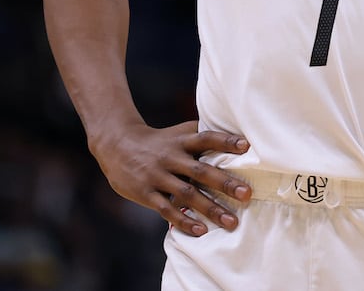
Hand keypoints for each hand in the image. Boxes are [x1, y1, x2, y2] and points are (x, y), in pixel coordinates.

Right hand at [90, 120, 251, 236]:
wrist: (116, 144)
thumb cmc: (158, 141)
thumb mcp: (177, 133)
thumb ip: (200, 136)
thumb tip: (236, 140)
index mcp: (180, 141)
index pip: (205, 137)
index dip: (225, 141)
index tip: (246, 146)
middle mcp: (170, 157)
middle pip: (200, 170)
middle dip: (224, 183)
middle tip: (247, 194)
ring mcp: (157, 176)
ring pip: (186, 194)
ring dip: (210, 208)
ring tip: (232, 222)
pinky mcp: (146, 193)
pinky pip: (166, 209)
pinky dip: (184, 221)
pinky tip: (201, 230)